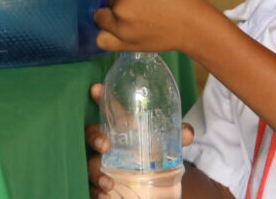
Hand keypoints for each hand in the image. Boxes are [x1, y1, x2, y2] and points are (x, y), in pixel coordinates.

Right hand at [86, 83, 193, 198]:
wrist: (154, 180)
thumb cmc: (154, 152)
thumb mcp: (167, 142)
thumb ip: (177, 135)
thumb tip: (186, 134)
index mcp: (120, 126)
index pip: (107, 108)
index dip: (99, 96)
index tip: (95, 88)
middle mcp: (105, 142)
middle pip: (91, 134)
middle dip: (94, 137)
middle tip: (104, 145)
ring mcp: (100, 162)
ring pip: (89, 164)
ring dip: (96, 173)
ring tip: (108, 183)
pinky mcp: (100, 181)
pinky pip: (91, 186)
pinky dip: (96, 191)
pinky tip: (104, 196)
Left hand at [94, 0, 218, 54]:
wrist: (193, 25)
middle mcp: (120, 5)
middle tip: (134, 1)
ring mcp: (120, 27)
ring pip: (100, 17)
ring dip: (108, 14)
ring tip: (123, 15)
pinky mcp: (124, 43)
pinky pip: (102, 40)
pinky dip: (105, 35)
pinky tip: (113, 30)